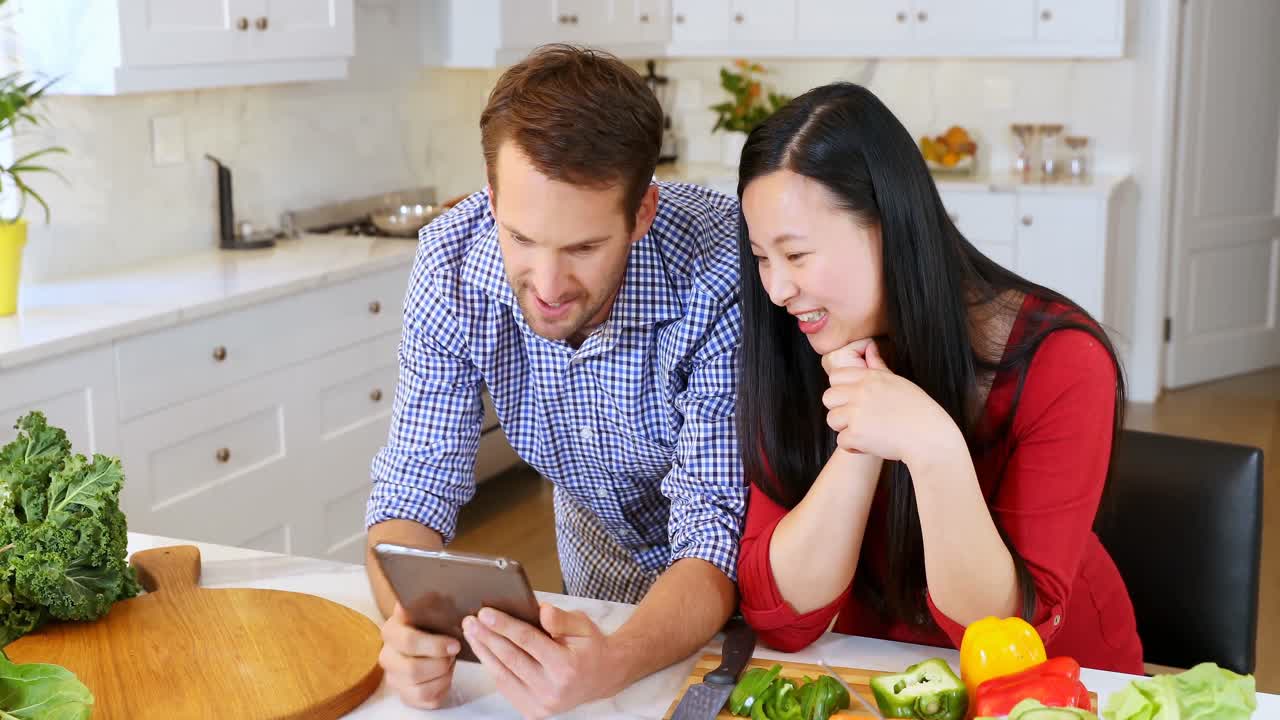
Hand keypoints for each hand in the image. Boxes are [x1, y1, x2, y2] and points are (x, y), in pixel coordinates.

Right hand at [379, 603, 459, 708]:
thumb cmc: (431, 623)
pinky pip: (427, 699)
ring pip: (421, 688)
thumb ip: (431, 601)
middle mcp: (387, 657)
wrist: (427, 638)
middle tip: (453, 654)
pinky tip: (444, 674)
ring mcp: (394, 678)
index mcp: (391, 631)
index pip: (409, 642)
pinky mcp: (406, 695)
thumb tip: (438, 592)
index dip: (435, 646)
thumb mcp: (430, 607)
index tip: (455, 644)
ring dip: (443, 676)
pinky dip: (443, 688)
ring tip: (449, 663)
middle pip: (413, 670)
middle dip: (441, 663)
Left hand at [462, 603, 621, 718]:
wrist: (602, 678)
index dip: (504, 626)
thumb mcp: (582, 625)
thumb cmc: (590, 648)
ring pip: (503, 675)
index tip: (485, 613)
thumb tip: (540, 610)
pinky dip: (493, 668)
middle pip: (511, 659)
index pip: (527, 642)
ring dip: (484, 652)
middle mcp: (552, 689)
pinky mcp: (533, 711)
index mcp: (566, 666)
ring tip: (472, 633)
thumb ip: (561, 618)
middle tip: (470, 621)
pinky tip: (484, 651)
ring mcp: (541, 704)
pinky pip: (506, 687)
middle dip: (487, 637)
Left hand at [821, 338, 961, 465]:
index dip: (841, 390)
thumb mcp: (898, 382)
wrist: (929, 437)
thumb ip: (878, 366)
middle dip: (839, 409)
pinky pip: (841, 441)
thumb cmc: (918, 410)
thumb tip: (869, 347)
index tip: (854, 400)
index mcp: (870, 378)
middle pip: (828, 397)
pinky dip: (854, 446)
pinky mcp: (856, 434)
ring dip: (845, 428)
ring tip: (865, 431)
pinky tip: (870, 444)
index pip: (835, 376)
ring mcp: (856, 413)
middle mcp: (860, 392)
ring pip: (832, 419)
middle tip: (857, 418)